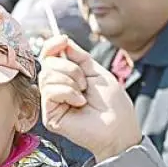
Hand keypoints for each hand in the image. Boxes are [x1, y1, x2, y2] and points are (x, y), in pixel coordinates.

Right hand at [39, 36, 142, 160]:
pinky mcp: (49, 114)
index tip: (62, 40)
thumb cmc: (113, 104)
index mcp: (67, 77)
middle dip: (70, 68)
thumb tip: (61, 39)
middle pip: (48, 63)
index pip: (50, 56)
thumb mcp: (96, 71)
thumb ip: (78, 55)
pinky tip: (79, 103)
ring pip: (47, 76)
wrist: (119, 127)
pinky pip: (50, 91)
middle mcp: (56, 88)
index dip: (52, 45)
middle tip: (85, 84)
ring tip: (83, 95)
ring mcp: (51, 101)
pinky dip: (68, 93)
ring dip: (71, 82)